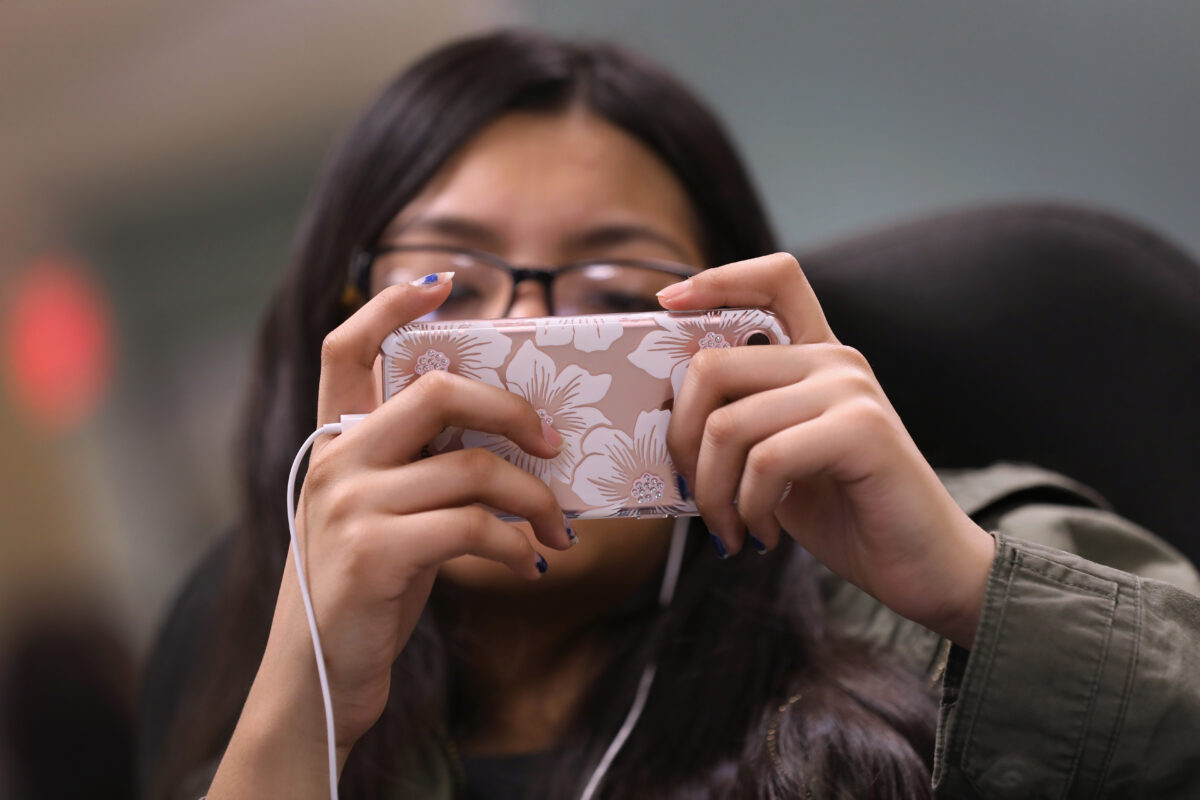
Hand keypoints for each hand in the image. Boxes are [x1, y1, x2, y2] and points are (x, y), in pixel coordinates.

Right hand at [208, 277, 572, 797]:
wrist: (318, 684)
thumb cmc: (365, 595)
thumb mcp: (383, 517)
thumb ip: (420, 467)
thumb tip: (510, 437)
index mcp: (336, 444)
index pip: (349, 347)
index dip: (392, 304)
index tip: (443, 281)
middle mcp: (336, 462)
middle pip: (439, 390)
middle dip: (512, 409)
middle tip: (553, 443)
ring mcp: (350, 505)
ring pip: (475, 468)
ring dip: (535, 500)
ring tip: (559, 532)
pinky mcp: (374, 553)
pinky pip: (473, 527)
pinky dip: (515, 544)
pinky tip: (527, 564)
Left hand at [659, 253, 995, 648]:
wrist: (921, 567)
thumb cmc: (844, 513)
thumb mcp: (776, 461)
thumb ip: (739, 423)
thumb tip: (661, 416)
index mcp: (816, 358)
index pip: (775, 279)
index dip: (717, 280)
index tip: (667, 305)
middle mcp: (834, 360)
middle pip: (712, 366)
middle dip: (680, 441)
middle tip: (695, 496)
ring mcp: (850, 390)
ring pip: (728, 424)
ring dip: (712, 492)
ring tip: (730, 529)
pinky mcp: (863, 429)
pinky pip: (766, 459)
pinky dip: (748, 508)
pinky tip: (763, 535)